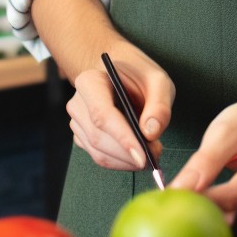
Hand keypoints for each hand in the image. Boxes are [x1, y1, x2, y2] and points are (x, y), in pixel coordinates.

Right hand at [67, 48, 174, 171]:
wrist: (123, 74)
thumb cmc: (139, 75)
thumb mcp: (158, 81)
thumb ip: (158, 104)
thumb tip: (150, 133)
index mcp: (89, 82)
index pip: (102, 114)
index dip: (122, 137)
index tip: (142, 156)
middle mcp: (77, 104)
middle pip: (99, 138)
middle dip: (129, 153)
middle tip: (157, 154)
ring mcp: (77, 123)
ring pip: (99, 153)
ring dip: (127, 161)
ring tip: (152, 155)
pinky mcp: (83, 139)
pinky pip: (101, 158)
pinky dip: (122, 162)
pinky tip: (139, 155)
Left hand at [169, 100, 236, 215]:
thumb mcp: (225, 130)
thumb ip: (205, 160)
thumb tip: (179, 190)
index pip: (235, 194)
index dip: (204, 200)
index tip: (177, 199)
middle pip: (236, 215)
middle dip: (205, 215)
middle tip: (177, 209)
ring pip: (234, 222)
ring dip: (208, 219)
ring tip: (184, 210)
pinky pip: (234, 219)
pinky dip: (215, 216)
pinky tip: (196, 210)